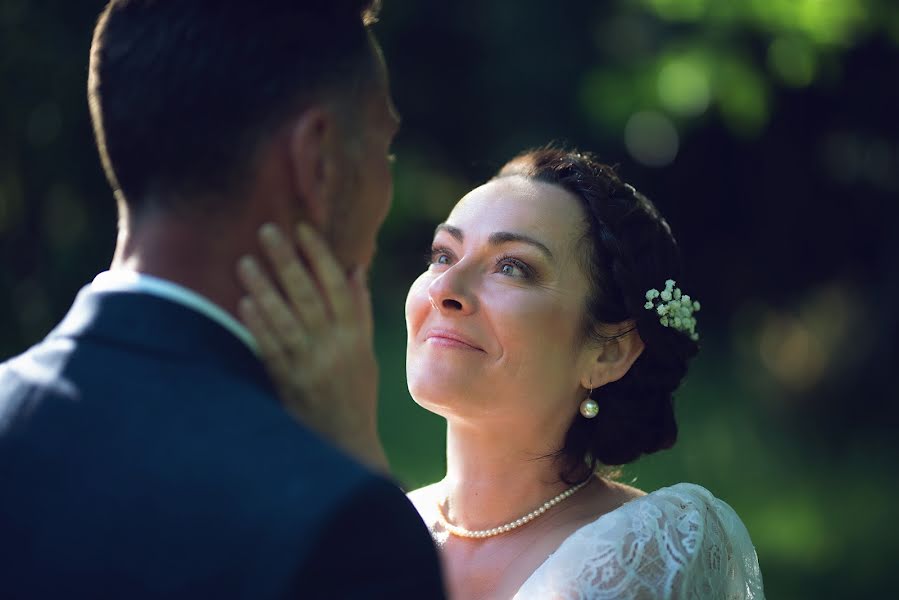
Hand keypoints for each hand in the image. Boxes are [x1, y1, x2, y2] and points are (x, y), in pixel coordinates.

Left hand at [236, 222, 387, 472]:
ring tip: (246, 261)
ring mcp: (308, 364)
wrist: (345, 439)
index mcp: (354, 335)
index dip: (319, 256)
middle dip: (286, 261)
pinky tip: (244, 302)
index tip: (303, 229)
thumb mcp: (365, 351)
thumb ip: (359, 311)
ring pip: (283, 319)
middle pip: (307, 295)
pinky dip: (257, 324)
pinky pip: (269, 348)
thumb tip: (353, 270)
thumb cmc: (356, 392)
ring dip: (263, 288)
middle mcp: (333, 346)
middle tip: (267, 231)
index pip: (337, 286)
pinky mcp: (287, 382)